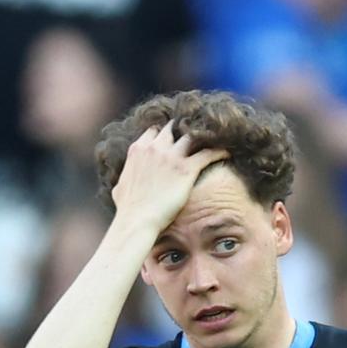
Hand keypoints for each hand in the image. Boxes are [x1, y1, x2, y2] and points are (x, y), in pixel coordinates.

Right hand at [109, 122, 228, 234]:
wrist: (137, 220)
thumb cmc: (127, 210)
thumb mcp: (119, 188)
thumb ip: (124, 178)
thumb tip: (120, 185)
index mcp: (138, 149)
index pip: (154, 130)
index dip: (164, 134)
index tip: (172, 139)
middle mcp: (155, 147)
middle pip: (173, 128)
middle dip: (183, 129)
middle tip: (195, 135)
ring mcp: (171, 156)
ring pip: (191, 135)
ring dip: (202, 136)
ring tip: (214, 138)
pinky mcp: (187, 168)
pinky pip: (208, 152)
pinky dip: (218, 151)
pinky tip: (227, 152)